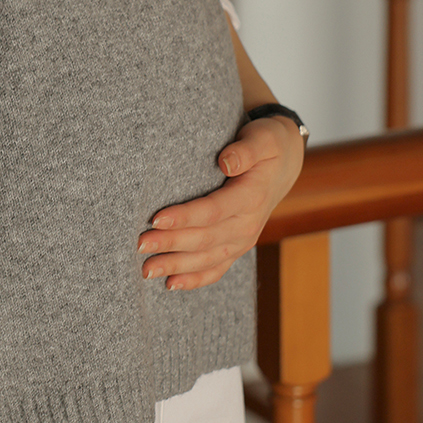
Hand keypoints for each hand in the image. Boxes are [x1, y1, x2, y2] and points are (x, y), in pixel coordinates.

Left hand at [136, 116, 304, 290]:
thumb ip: (245, 151)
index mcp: (251, 197)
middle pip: (204, 239)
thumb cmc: (266, 145)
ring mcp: (243, 240)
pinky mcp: (236, 247)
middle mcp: (248, 224)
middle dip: (170, 244)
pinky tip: (170, 284)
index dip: (184, 217)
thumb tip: (226, 162)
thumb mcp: (262, 138)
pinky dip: (194, 279)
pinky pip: (216, 269)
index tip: (155, 219)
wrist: (283, 164)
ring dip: (175, 265)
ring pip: (207, 259)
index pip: (213, 211)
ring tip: (146, 269)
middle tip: (139, 245)